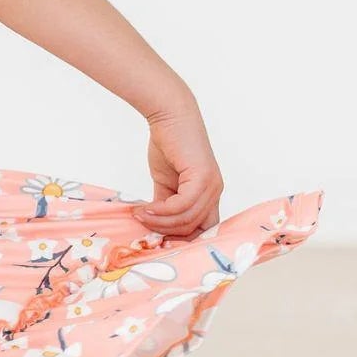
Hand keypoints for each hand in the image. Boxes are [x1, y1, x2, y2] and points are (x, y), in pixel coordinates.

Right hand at [133, 101, 223, 238]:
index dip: (181, 239)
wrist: (170, 116)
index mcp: (210, 194)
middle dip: (165, 232)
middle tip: (142, 224)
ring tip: (140, 215)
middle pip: (193, 228)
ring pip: (187, 219)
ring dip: (160, 222)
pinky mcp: (202, 177)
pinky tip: (146, 208)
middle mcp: (216, 191)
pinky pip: (182, 205)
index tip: (157, 238)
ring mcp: (211, 185)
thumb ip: (165, 203)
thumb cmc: (169, 144)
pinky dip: (162, 211)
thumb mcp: (166, 182)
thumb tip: (155, 225)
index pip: (203, 229)